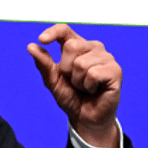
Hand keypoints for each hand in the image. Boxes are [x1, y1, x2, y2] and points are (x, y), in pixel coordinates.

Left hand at [28, 24, 120, 147]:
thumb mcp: (52, 81)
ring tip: (85, 87)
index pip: (65, 30)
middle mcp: (93, 48)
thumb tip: (31, 47)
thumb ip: (44, 64)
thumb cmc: (72, 97)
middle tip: (74, 82)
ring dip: (78, 81)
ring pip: (82, 63)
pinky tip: (95, 90)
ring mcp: (106, 58)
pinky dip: (89, 86)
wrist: (85, 118)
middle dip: (66, 69)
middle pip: (72, 46)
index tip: (42, 39)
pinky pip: (94, 74)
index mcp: (78, 46)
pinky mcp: (115, 70)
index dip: (53, 32)